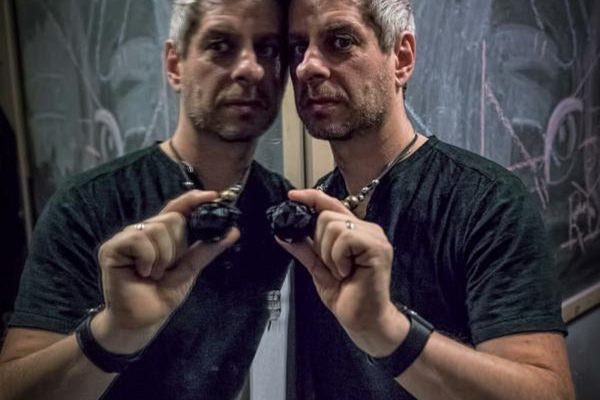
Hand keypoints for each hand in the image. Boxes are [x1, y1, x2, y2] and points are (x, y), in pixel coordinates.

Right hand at [95, 190, 238, 352]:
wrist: (142, 320)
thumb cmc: (162, 295)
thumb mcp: (190, 270)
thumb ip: (207, 249)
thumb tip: (233, 231)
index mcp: (163, 234)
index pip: (179, 208)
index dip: (194, 199)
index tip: (214, 195)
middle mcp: (145, 230)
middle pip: (173, 218)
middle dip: (178, 246)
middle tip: (168, 268)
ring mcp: (127, 237)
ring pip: (157, 228)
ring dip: (163, 257)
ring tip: (154, 274)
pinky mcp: (112, 247)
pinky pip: (140, 239)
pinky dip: (148, 258)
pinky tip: (142, 272)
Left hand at [277, 189, 406, 355]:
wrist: (363, 321)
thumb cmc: (346, 296)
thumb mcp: (318, 270)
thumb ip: (304, 250)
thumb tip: (282, 234)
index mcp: (354, 231)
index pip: (331, 204)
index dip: (311, 197)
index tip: (292, 196)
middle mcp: (367, 229)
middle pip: (327, 215)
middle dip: (319, 243)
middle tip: (331, 266)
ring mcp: (374, 237)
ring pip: (334, 225)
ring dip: (328, 253)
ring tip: (341, 271)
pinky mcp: (377, 247)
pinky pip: (344, 237)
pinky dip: (338, 257)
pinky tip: (347, 272)